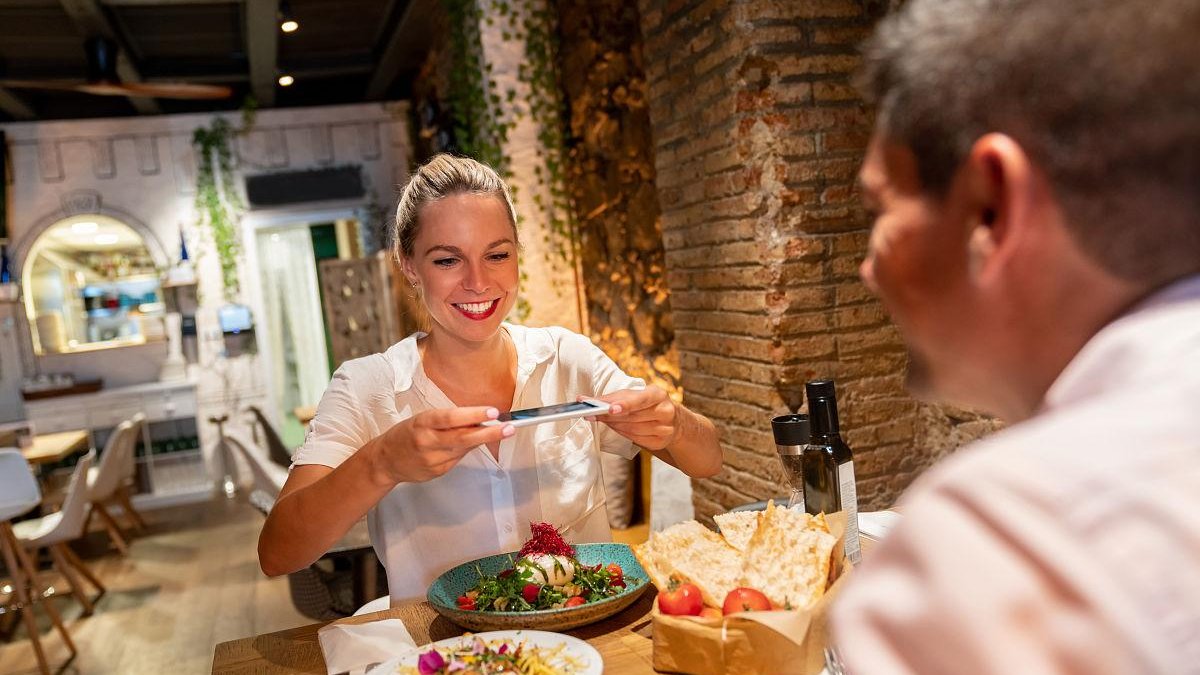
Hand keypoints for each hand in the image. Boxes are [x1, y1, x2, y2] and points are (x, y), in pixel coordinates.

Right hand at [374, 407, 513, 482]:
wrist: (385, 460)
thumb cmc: (407, 434)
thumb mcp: (423, 420)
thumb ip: (448, 421)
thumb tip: (478, 418)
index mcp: (422, 423)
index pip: (450, 418)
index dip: (472, 415)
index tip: (492, 412)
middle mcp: (427, 441)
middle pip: (462, 437)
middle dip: (489, 433)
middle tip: (509, 428)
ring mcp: (432, 459)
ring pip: (464, 449)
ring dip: (483, 439)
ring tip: (501, 431)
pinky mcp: (437, 472)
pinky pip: (458, 458)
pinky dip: (467, 449)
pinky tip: (471, 443)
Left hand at [589, 386, 678, 449]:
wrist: (669, 419)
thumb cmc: (645, 404)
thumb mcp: (634, 395)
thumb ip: (613, 397)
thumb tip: (587, 400)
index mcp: (658, 394)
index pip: (641, 399)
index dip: (625, 404)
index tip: (609, 409)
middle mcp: (665, 411)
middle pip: (633, 416)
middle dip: (610, 416)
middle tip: (593, 414)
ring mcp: (665, 429)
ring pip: (633, 430)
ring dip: (614, 425)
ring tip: (603, 420)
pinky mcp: (660, 442)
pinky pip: (636, 440)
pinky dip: (622, 434)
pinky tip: (616, 428)